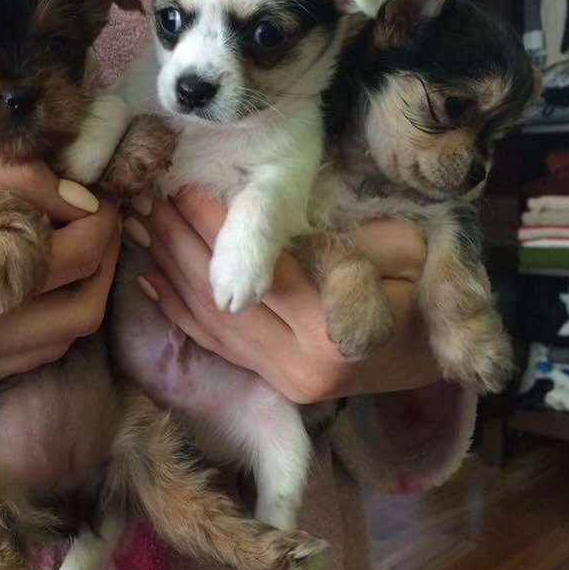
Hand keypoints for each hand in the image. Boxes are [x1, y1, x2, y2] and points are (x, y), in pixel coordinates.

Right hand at [0, 120, 120, 402]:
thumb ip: (17, 172)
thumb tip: (81, 200)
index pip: (77, 259)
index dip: (103, 223)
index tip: (99, 198)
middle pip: (81, 314)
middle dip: (103, 265)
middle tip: (97, 228)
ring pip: (55, 345)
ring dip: (74, 298)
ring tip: (64, 252)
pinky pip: (16, 363)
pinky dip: (37, 326)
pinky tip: (24, 287)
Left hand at [125, 190, 438, 402]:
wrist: (427, 355)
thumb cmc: (419, 292)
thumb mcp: (405, 253)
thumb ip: (343, 244)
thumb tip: (268, 226)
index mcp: (335, 332)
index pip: (262, 272)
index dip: (220, 230)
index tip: (185, 189)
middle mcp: (299, 366)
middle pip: (222, 300)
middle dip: (181, 245)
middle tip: (149, 200)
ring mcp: (278, 379)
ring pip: (209, 323)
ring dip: (170, 272)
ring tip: (141, 227)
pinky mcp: (266, 380)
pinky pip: (212, 343)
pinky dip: (177, 310)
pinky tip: (149, 277)